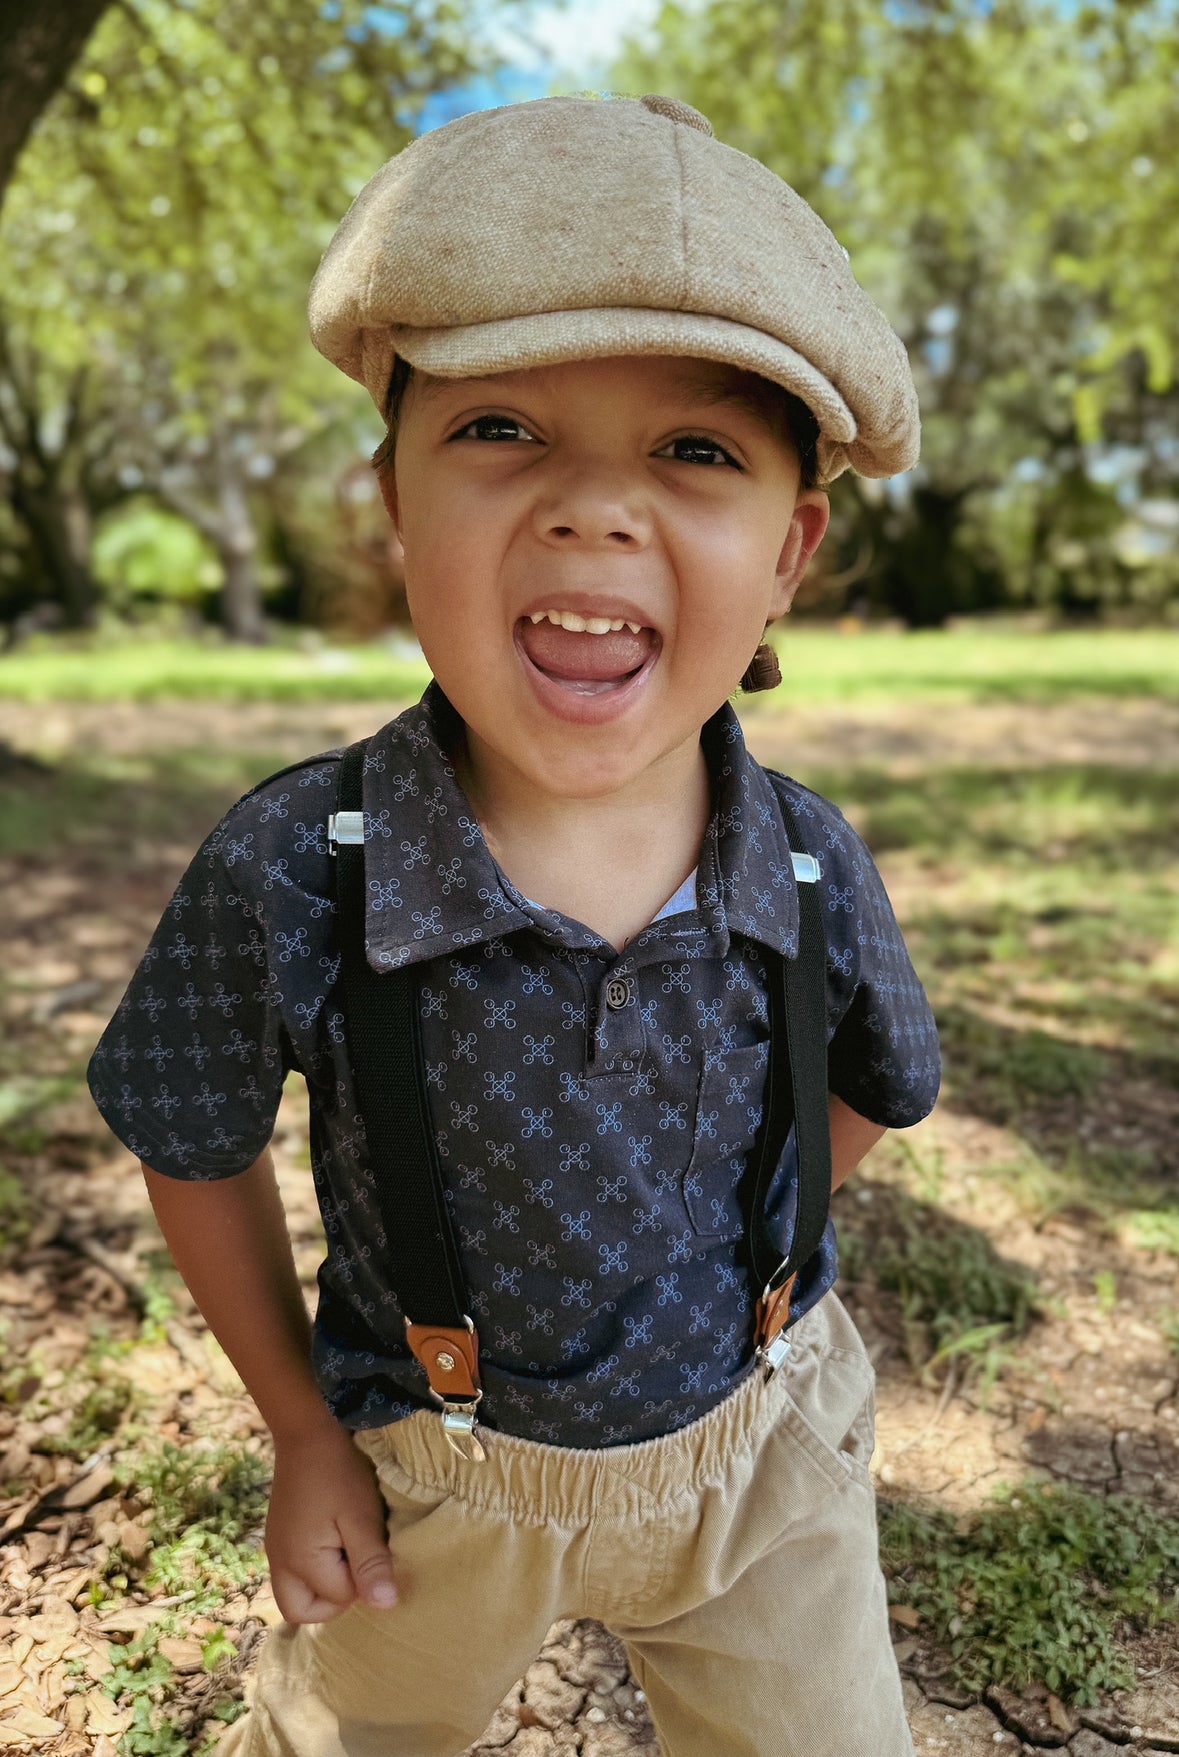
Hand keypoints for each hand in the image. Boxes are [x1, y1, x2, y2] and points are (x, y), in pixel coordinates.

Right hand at [265, 1419, 401, 1623]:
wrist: (307, 1432)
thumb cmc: (339, 1473)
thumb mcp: (362, 1517)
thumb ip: (371, 1563)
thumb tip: (384, 1606)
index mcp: (299, 1563)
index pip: (338, 1598)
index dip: (361, 1578)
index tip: (369, 1544)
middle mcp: (279, 1563)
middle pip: (303, 1611)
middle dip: (334, 1599)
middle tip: (356, 1562)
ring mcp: (275, 1550)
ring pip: (296, 1593)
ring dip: (324, 1583)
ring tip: (347, 1550)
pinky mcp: (278, 1536)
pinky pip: (293, 1570)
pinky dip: (314, 1567)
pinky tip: (333, 1538)